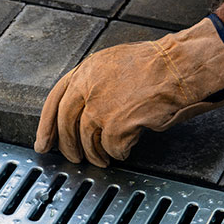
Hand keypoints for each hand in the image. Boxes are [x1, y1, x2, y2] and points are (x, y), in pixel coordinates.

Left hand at [34, 16, 223, 166]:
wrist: (180, 66)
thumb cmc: (156, 65)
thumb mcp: (113, 64)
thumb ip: (92, 84)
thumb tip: (82, 110)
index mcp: (85, 71)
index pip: (54, 101)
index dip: (45, 125)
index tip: (42, 141)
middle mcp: (88, 87)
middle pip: (66, 124)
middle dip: (67, 146)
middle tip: (73, 158)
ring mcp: (100, 106)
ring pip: (87, 140)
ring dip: (94, 154)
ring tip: (102, 159)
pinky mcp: (116, 124)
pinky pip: (112, 147)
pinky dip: (118, 153)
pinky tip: (125, 151)